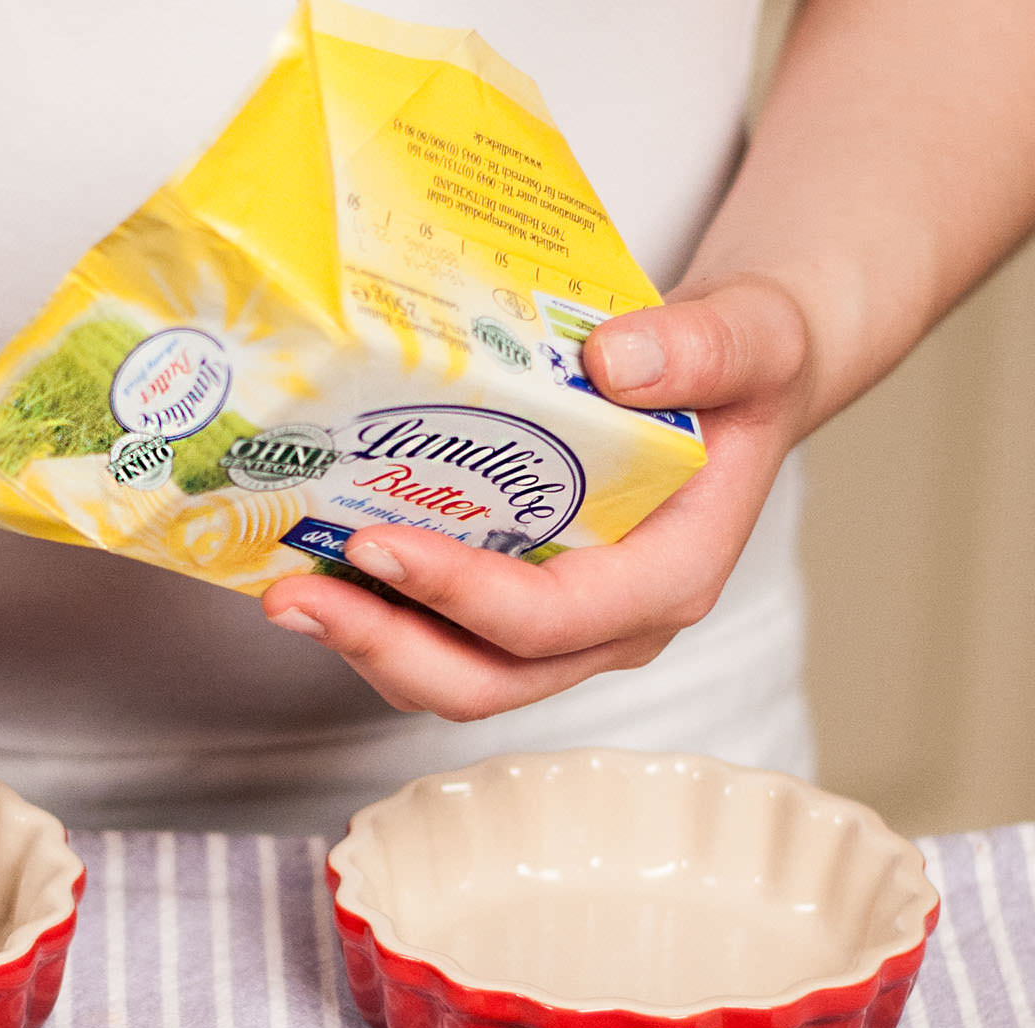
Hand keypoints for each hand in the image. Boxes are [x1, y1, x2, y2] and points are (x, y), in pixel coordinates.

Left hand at [261, 273, 815, 720]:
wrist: (738, 384)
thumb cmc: (748, 374)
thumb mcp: (751, 340)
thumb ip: (704, 346)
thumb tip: (614, 359)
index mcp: (668, 579)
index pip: (550, 619)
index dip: (458, 594)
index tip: (376, 543)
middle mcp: (612, 626)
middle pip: (485, 680)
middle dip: (382, 647)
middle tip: (292, 597)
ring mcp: (563, 629)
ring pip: (451, 677)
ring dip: (365, 646)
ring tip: (283, 593)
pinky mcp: (519, 609)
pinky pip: (440, 640)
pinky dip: (377, 618)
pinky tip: (315, 569)